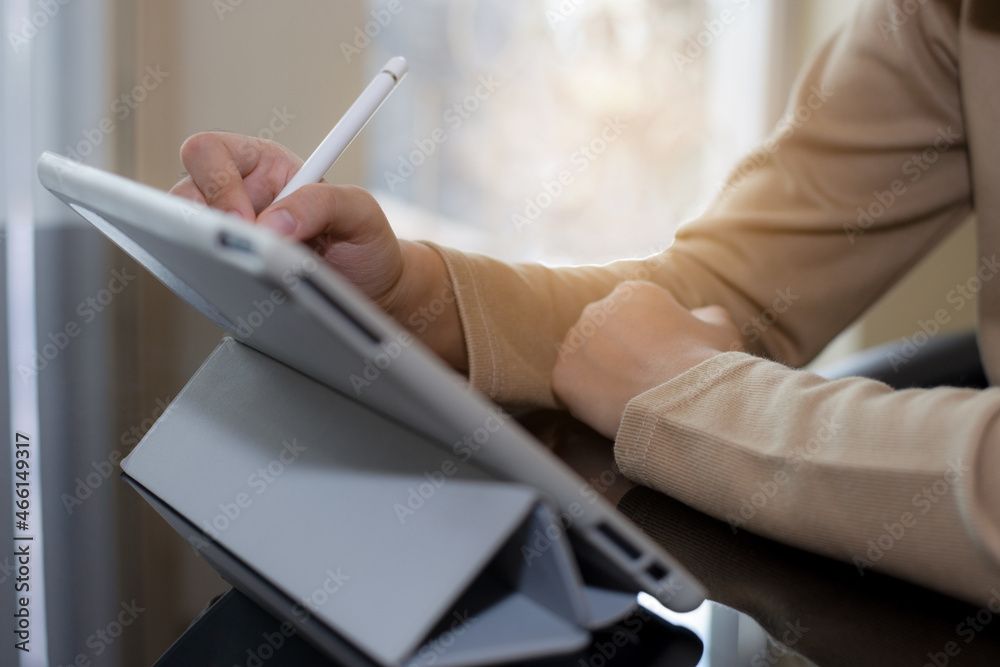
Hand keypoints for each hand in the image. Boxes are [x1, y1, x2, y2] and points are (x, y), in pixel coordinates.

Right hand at [169, 132, 466, 369]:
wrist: (373, 293)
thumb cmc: (366, 244)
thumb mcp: (361, 213)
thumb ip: (321, 204)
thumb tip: (270, 225)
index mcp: (266, 166)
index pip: (209, 153)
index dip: (216, 185)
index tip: (247, 224)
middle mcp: (239, 195)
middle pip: (182, 195)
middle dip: (207, 226)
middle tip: (249, 254)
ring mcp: (228, 234)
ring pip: (182, 235)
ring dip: (210, 254)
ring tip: (255, 273)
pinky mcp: (224, 269)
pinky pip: (196, 269)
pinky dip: (214, 278)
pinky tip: (246, 289)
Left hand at [552, 281, 742, 438]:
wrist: (684, 402)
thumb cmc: (707, 364)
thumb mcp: (722, 328)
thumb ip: (707, 315)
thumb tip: (700, 316)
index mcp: (632, 293)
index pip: (634, 315)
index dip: (650, 341)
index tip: (663, 361)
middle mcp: (596, 309)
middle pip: (604, 335)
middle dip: (620, 355)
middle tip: (643, 381)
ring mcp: (574, 342)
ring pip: (585, 361)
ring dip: (600, 376)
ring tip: (628, 398)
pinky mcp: (561, 376)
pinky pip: (570, 388)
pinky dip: (586, 401)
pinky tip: (611, 410)